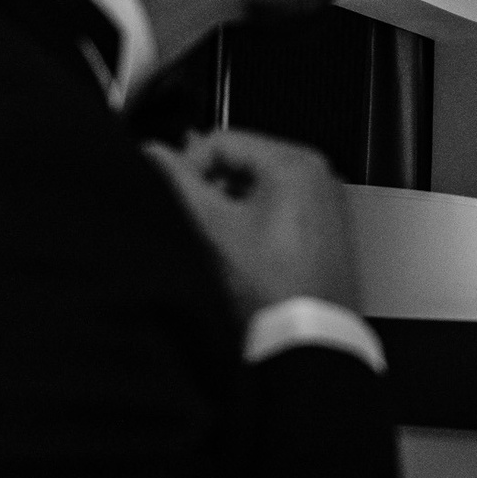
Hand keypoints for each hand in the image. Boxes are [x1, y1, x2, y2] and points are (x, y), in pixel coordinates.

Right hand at [143, 130, 359, 317]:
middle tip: (196, 221)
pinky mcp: (323, 228)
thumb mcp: (215, 228)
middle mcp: (317, 173)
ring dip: (229, 207)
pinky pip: (277, 208)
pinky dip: (253, 222)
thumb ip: (180, 184)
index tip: (177, 196)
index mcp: (295, 162)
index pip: (221, 140)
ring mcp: (324, 201)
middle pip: (241, 162)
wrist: (311, 337)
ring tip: (219, 241)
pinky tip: (242, 252)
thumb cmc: (273, 285)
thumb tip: (153, 153)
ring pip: (256, 187)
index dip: (189, 166)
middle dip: (211, 188)